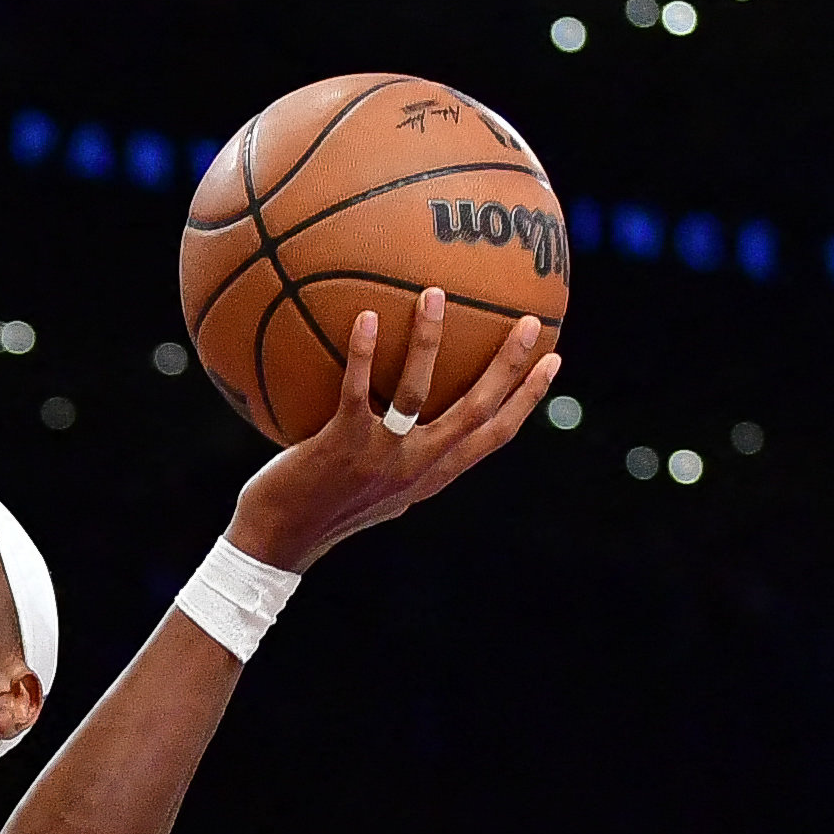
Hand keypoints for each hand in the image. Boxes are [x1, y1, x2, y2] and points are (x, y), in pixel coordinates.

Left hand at [220, 293, 557, 570]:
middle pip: (477, 411)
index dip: (528, 398)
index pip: (495, 435)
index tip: (554, 360)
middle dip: (509, 366)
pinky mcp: (342, 445)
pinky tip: (368, 315)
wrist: (280, 540)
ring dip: (430, 341)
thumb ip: (401, 453)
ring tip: (435, 293)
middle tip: (530, 321)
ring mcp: (381, 457)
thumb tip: (410, 412)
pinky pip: (357, 390)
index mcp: (432, 475)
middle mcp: (416, 467)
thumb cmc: (323, 506)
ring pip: (419, 392)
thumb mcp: (377, 486)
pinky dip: (364, 353)